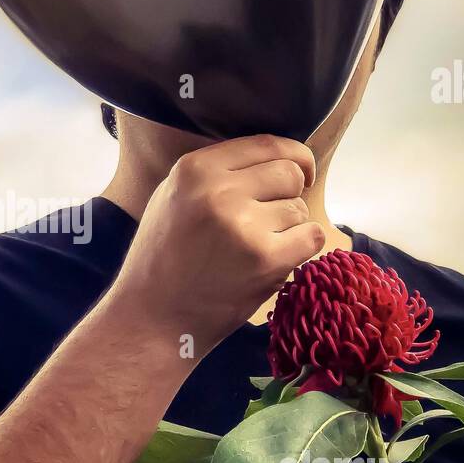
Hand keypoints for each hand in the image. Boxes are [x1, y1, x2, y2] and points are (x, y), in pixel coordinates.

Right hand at [108, 133, 324, 347]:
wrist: (152, 319)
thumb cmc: (162, 260)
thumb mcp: (172, 197)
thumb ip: (215, 173)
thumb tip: (275, 156)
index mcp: (194, 169)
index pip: (267, 144)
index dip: (294, 156)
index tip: (300, 173)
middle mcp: (218, 191)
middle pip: (289, 172)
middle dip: (291, 194)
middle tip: (271, 219)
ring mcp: (243, 225)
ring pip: (299, 209)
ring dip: (288, 228)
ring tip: (255, 249)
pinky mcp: (264, 259)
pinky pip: (311, 237)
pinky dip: (301, 248)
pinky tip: (276, 260)